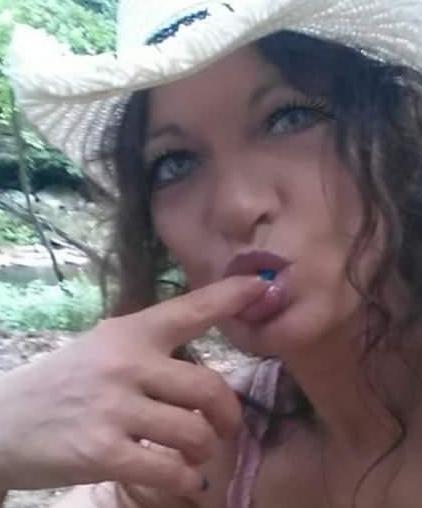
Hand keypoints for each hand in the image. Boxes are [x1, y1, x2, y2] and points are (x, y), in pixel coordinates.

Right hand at [0, 276, 266, 495]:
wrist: (6, 420)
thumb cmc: (68, 380)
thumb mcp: (107, 345)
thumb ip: (153, 345)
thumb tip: (206, 352)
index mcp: (132, 332)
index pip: (190, 309)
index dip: (230, 296)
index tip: (263, 286)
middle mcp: (127, 363)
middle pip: (208, 388)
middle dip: (229, 416)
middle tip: (227, 427)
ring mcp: (115, 408)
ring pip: (194, 433)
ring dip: (204, 451)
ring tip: (194, 454)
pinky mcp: (102, 452)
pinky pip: (169, 470)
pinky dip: (186, 480)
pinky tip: (181, 479)